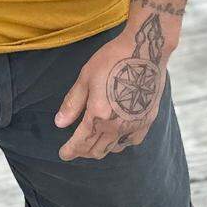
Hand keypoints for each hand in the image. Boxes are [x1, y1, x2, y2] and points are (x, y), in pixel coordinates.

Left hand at [55, 20, 167, 159]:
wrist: (145, 51)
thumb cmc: (112, 60)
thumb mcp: (86, 77)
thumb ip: (73, 103)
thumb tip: (59, 124)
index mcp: (98, 115)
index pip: (80, 141)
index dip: (70, 150)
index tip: (63, 154)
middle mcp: (116, 126)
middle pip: (96, 150)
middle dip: (83, 152)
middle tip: (75, 148)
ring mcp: (133, 126)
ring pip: (112, 149)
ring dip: (100, 149)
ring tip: (92, 143)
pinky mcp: (147, 122)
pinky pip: (130, 142)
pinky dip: (119, 143)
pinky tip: (115, 137)